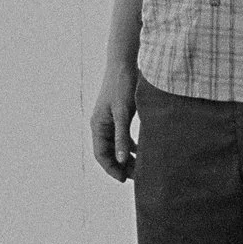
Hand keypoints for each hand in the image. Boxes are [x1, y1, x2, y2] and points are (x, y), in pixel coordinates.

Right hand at [90, 65, 137, 181]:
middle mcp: (102, 125)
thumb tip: (121, 160)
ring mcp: (110, 120)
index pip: (101, 155)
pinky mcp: (119, 114)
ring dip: (127, 157)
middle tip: (138, 178)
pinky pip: (122, 136)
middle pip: (109, 152)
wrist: (124, 63)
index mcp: (98, 125)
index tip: (125, 180)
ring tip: (142, 168)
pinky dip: (131, 145)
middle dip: (121, 166)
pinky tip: (143, 151)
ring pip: (117, 145)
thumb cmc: (123, 85)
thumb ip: (122, 137)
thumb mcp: (123, 113)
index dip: (112, 169)